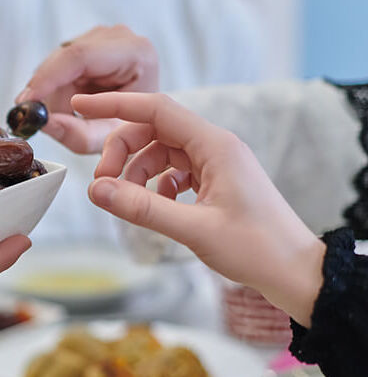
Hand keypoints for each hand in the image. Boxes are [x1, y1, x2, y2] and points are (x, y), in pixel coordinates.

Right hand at [17, 25, 157, 153]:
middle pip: (64, 59)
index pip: (81, 56)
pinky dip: (55, 87)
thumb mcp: (108, 137)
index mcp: (135, 53)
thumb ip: (78, 134)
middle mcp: (118, 37)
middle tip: (34, 118)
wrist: (145, 115)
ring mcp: (102, 36)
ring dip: (51, 92)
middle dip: (45, 91)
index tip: (27, 100)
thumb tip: (44, 122)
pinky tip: (67, 102)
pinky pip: (57, 64)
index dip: (48, 78)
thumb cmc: (134, 124)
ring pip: (56, 62)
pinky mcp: (87, 42)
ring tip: (65, 115)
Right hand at [75, 92, 324, 325]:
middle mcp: (215, 147)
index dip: (115, 105)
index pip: (155, 109)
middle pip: (152, 131)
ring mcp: (215, 163)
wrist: (295, 272)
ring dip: (136, 173)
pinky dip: (155, 185)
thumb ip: (142, 208)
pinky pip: (173, 171)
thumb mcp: (194, 229)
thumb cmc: (257, 248)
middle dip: (122, 152)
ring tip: (127, 202)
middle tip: (101, 184)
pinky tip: (155, 207)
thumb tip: (97, 191)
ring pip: (160, 152)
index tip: (81, 104)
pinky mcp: (215, 181)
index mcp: (214, 145)